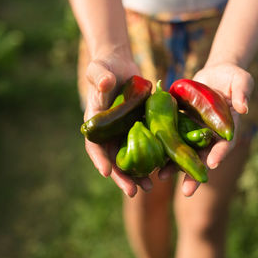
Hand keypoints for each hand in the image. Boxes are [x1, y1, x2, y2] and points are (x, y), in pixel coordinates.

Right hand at [83, 51, 152, 196]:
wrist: (121, 66)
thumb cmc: (106, 66)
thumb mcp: (100, 69)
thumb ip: (99, 76)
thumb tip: (104, 84)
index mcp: (96, 123)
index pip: (94, 145)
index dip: (100, 159)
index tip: (107, 172)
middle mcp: (110, 133)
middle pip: (114, 159)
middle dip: (122, 177)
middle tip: (133, 192)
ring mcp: (124, 133)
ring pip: (130, 159)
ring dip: (138, 175)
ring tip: (149, 188)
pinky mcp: (139, 129)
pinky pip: (145, 147)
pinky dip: (152, 159)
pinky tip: (162, 170)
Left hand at [158, 62, 253, 195]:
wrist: (213, 76)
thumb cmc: (231, 78)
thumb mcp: (241, 81)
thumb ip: (243, 93)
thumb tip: (244, 108)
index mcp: (227, 128)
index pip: (225, 144)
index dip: (219, 154)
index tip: (212, 164)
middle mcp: (210, 135)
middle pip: (203, 157)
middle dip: (195, 174)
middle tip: (187, 191)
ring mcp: (194, 132)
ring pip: (184, 152)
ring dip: (174, 166)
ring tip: (161, 177)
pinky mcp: (180, 125)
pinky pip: (170, 138)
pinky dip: (161, 147)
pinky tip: (150, 157)